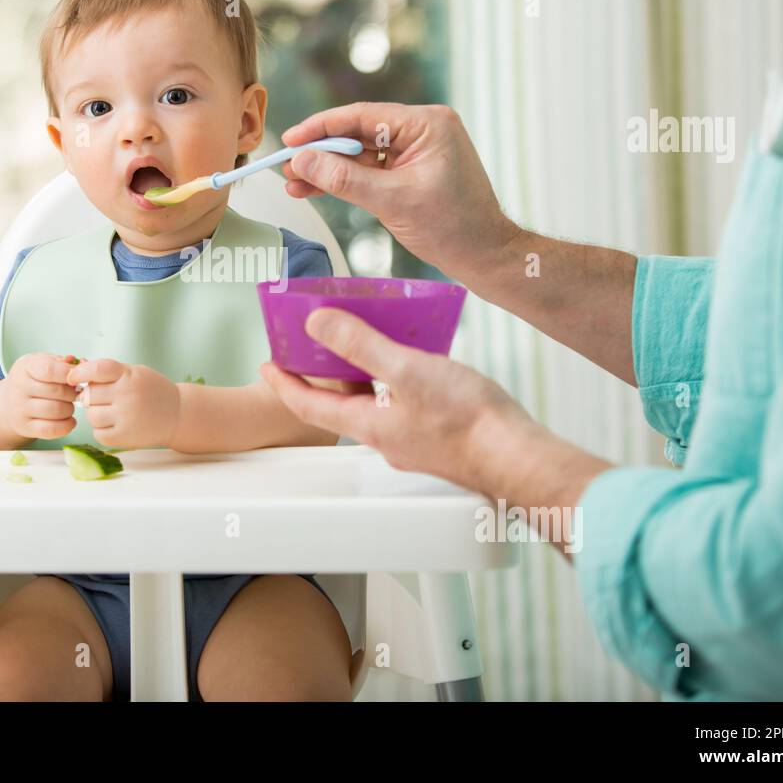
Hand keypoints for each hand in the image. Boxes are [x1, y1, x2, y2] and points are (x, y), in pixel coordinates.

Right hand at [0, 352, 78, 440]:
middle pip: (56, 392)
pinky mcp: (25, 428)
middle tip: (74, 393)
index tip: (76, 377)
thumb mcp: (41, 362)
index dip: (68, 374)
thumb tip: (83, 363)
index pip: (49, 370)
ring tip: (68, 405)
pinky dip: (66, 426)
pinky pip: (52, 430)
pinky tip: (69, 420)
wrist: (7, 404)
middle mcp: (19, 388)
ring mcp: (20, 410)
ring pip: (56, 411)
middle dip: (73, 393)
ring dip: (70, 409)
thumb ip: (62, 362)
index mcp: (25, 367)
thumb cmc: (32, 379)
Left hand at [66, 358, 180, 449]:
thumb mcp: (135, 373)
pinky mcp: (124, 437)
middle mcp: (127, 396)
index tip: (72, 377)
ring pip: (92, 415)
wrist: (178, 414)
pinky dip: (102, 429)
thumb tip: (76, 373)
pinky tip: (115, 424)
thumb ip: (109, 373)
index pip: (98, 369)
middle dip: (92, 396)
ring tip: (112, 411)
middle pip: (90, 395)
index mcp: (129, 376)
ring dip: (96, 413)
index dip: (81, 372)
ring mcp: (126, 418)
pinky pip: (98, 433)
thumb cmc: (152, 391)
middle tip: (104, 398)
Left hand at [259, 308, 527, 492]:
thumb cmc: (467, 421)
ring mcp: (413, 441)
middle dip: (322, 377)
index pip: (310, 406)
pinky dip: (394, 383)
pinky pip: (402, 406)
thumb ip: (360, 345)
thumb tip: (317, 325)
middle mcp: (386, 438)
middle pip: (339, 405)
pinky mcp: (439, 438)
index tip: (266, 367)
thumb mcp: (406, 370)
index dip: (284, 384)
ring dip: (360, 377)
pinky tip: (413, 365)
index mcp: (369, 425)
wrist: (516, 457)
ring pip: (373, 404)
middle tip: (310, 350)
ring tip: (360, 346)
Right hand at [281, 102, 519, 286]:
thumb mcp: (392, 201)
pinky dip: (346, 181)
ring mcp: (417, 150)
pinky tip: (316, 189)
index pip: (362, 116)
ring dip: (329, 169)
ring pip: (360, 153)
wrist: (484, 256)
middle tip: (286, 167)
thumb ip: (344, 179)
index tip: (290, 140)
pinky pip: (371, 169)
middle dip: (321, 152)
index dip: (321, 128)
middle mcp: (423, 129)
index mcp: (427, 124)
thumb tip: (302, 161)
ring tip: (294, 183)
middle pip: (358, 133)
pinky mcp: (411, 170)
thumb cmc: (453, 228)